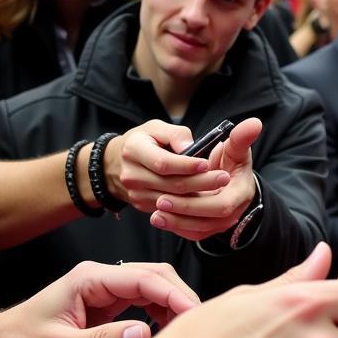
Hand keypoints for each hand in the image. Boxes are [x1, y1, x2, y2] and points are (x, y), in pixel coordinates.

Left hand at [0, 261, 198, 337]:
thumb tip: (146, 334)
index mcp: (90, 278)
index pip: (145, 278)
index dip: (175, 295)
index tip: (195, 314)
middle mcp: (102, 277)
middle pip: (156, 276)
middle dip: (180, 296)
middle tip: (200, 324)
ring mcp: (106, 289)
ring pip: (154, 287)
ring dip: (173, 305)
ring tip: (187, 331)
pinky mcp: (108, 304)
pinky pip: (145, 302)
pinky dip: (161, 314)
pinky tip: (167, 332)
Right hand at [104, 119, 230, 212]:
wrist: (114, 163)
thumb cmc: (142, 141)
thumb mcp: (155, 128)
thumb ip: (175, 134)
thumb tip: (191, 146)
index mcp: (133, 150)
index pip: (163, 163)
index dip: (187, 165)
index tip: (207, 163)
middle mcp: (132, 175)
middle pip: (171, 184)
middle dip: (201, 182)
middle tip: (224, 178)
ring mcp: (135, 193)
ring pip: (172, 200)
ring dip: (198, 196)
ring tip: (219, 188)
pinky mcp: (141, 205)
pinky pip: (168, 209)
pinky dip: (188, 205)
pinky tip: (205, 199)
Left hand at [150, 117, 260, 241]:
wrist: (229, 178)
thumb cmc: (230, 160)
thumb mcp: (236, 147)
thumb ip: (241, 138)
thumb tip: (254, 123)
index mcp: (241, 192)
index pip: (223, 204)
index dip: (200, 200)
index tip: (176, 189)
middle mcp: (234, 212)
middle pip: (209, 219)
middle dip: (184, 211)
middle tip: (159, 201)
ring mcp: (221, 223)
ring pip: (199, 230)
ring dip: (176, 223)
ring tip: (155, 215)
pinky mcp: (209, 228)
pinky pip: (193, 234)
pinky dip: (176, 228)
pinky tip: (159, 219)